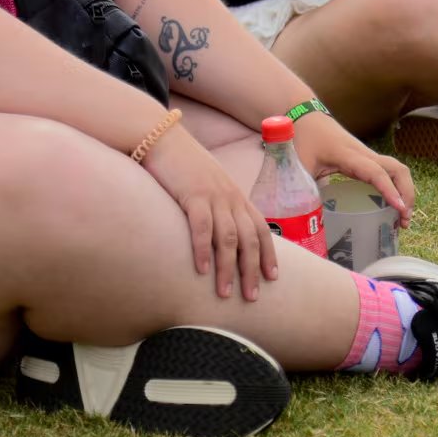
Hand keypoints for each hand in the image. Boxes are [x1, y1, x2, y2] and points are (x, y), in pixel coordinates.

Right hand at [141, 126, 276, 300]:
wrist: (165, 139)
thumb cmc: (184, 166)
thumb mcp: (208, 187)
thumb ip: (218, 208)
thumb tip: (220, 236)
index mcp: (236, 197)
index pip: (261, 229)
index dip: (268, 254)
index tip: (272, 278)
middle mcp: (231, 198)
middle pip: (249, 239)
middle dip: (251, 270)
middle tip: (251, 297)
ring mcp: (214, 196)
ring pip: (229, 238)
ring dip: (229, 268)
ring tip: (225, 293)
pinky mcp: (193, 195)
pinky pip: (202, 227)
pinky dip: (203, 250)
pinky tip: (202, 270)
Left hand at [292, 112, 414, 226]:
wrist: (303, 114)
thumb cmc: (301, 138)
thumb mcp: (299, 166)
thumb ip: (303, 190)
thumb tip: (307, 221)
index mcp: (348, 156)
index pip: (376, 173)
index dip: (390, 191)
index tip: (400, 209)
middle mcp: (363, 154)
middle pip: (397, 169)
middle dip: (407, 194)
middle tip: (403, 221)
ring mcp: (367, 155)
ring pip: (397, 170)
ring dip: (405, 191)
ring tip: (402, 218)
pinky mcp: (365, 159)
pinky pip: (388, 172)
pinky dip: (396, 187)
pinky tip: (392, 206)